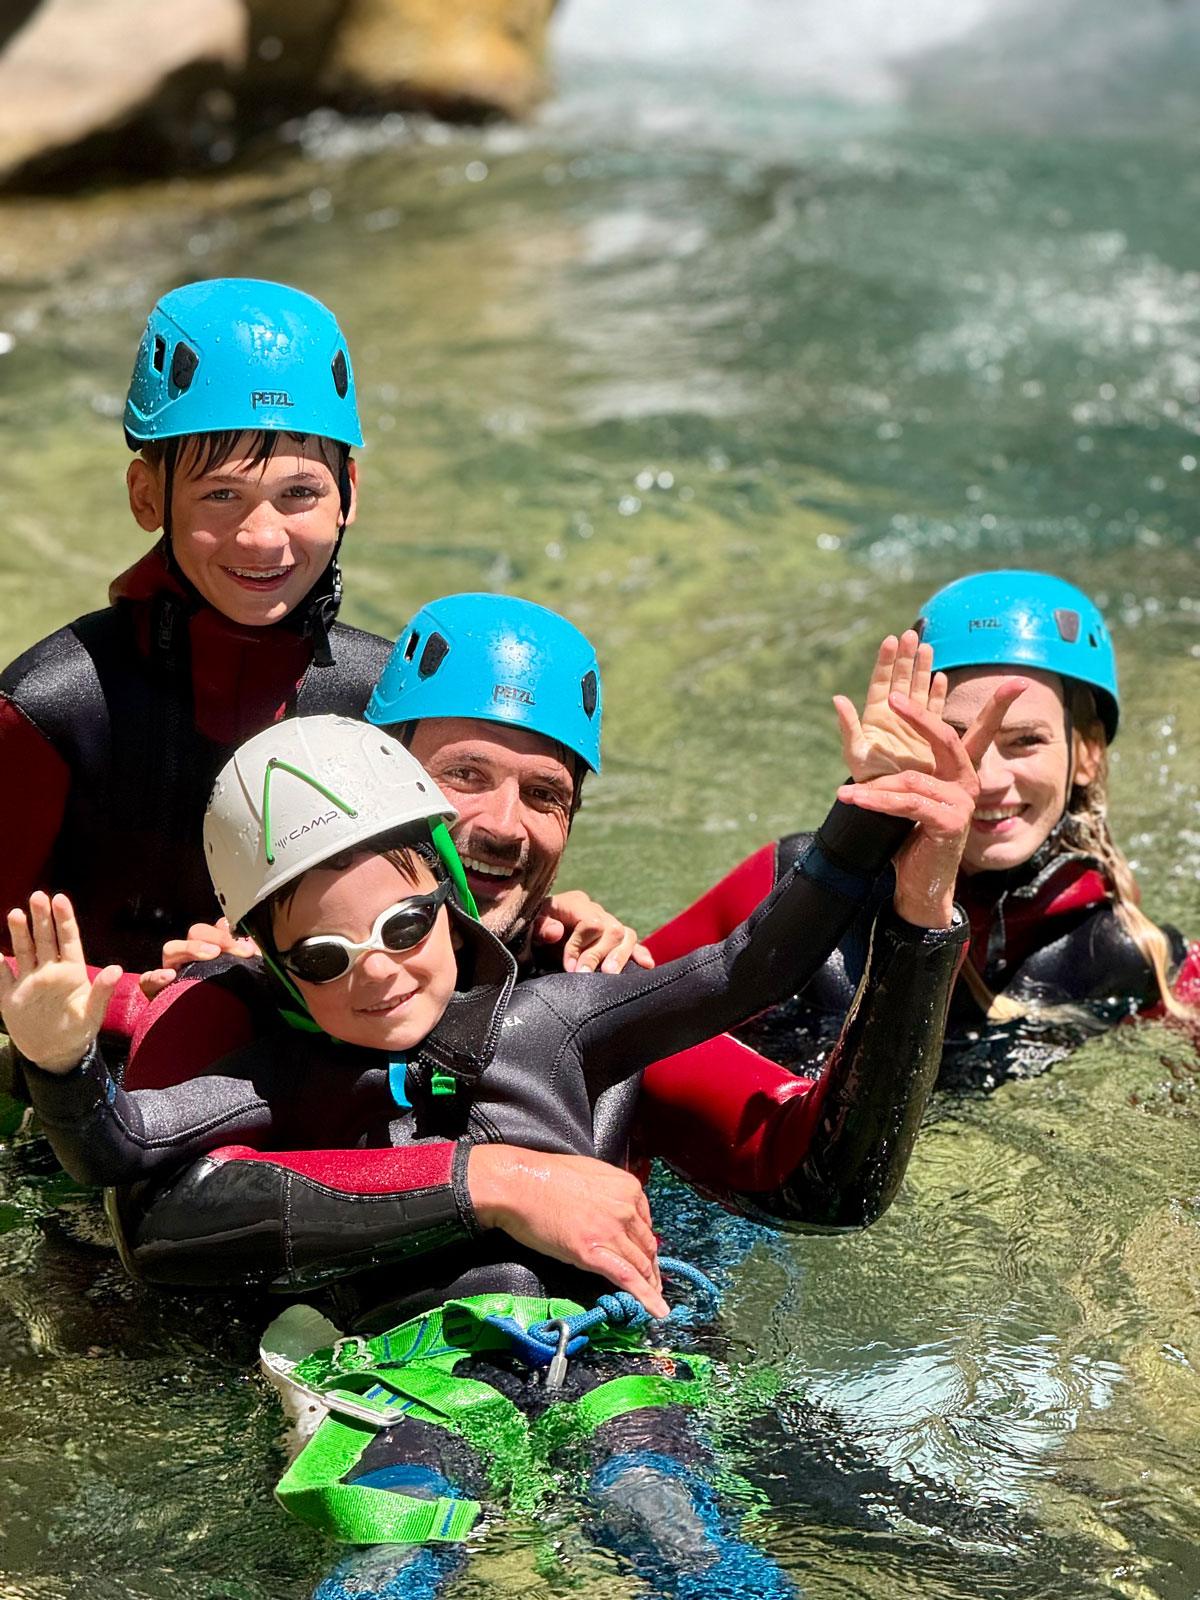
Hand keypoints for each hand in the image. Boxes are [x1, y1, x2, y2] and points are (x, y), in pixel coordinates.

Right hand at [0, 893, 121, 1072]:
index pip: (68, 939)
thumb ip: (102, 991)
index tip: (60, 898)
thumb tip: (115, 968)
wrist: (55, 1054)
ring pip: (24, 951)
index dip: (64, 919)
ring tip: (17, 913)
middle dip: (41, 918)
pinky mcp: (10, 997)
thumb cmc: (79, 1031)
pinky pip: (2, 976)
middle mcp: (49, 971)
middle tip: (37, 895)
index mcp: (72, 972)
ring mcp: (29, 982)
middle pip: (45, 939)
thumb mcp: (92, 1014)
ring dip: (20, 933)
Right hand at [138, 917, 258, 999]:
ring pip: (171, 949)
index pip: (215, 930)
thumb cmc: (229, 1003)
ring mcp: (171, 972)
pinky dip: (155, 976)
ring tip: (211, 954)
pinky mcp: (156, 993)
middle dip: (215, 937)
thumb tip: (240, 934)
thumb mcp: (242, 976)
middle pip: (195, 933)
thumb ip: (242, 955)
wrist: (211, 1035)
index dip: (228, 934)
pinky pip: (147, 980)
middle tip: (234, 950)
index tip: (248, 948)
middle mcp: (190, 958)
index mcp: (211, 952)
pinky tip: (170, 976)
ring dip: (190, 948)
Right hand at [467, 1145, 667, 1316]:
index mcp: (627, 1187)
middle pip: (647, 1246)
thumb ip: (608, 1193)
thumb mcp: (589, 1174)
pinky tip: (657, 1310)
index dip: (646, 1244)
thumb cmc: (544, 1177)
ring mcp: (611, 1231)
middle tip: (653, 1283)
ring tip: (656, 1301)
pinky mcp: (592, 1252)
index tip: (647, 1256)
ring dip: (651, 1286)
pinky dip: (645, 1297)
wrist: (518, 1184)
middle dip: (651, 1268)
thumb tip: (610, 1210)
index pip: (646, 1223)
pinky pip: (627, 1278)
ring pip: (641, 1265)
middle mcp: (625, 1209)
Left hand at [531, 890, 654, 973]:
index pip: (591, 922)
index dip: (580, 946)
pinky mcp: (614, 939)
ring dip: (621, 956)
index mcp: (576, 903)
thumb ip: (540, 926)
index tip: (569, 967)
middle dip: (599, 955)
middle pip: (612, 929)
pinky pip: (631, 942)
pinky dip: (639, 953)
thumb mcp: (529, 925)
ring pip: (626, 935)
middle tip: (584, 975)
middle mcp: (596, 910)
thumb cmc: (532, 928)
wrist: (535, 930)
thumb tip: (557, 932)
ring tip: (610, 974)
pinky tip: (647, 965)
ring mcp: (607, 923)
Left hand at [833, 630, 947, 780]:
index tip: (890, 640)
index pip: (881, 681)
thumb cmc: (866, 776)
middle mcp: (895, 715)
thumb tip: (837, 698)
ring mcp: (912, 723)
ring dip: (922, 669)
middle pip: (901, 679)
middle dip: (906, 657)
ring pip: (918, 689)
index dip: (886, 661)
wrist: (888, 797)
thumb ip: (848, 726)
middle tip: (911, 635)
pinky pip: (934, 710)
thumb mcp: (855, 751)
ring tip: (927, 647)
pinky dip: (937, 695)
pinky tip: (940, 678)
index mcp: (876, 714)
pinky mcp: (928, 736)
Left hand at [835, 680, 1027, 926]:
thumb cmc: (909, 843)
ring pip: (911, 781)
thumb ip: (895, 779)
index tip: (901, 693)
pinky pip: (908, 803)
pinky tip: (857, 801)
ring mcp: (962, 803)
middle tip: (891, 698)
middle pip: (944, 741)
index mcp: (957, 775)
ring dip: (874, 789)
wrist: (920, 887)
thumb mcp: (901, 802)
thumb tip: (869, 750)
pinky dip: (879, 802)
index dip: (925, 712)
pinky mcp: (950, 821)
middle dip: (918, 717)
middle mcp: (966, 784)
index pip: (944, 735)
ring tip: (846, 796)